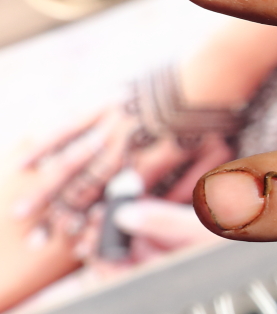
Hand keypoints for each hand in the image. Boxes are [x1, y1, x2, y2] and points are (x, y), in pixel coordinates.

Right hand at [13, 100, 232, 264]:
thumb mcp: (214, 156)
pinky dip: (42, 143)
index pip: (120, 200)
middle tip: (46, 238)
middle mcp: (128, 143)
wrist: (211, 69)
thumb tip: (168, 208)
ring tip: (23, 212)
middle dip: (66, 214)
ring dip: (45, 189)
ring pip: (70, 159)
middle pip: (89, 185)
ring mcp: (112, 120)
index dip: (99, 222)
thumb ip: (190, 184)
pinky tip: (22, 164)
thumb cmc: (217, 114)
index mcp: (155, 160)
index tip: (81, 243)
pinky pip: (66, 123)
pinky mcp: (104, 100)